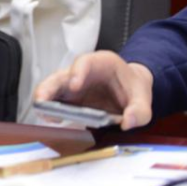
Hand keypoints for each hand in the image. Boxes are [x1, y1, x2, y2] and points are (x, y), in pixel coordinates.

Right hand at [33, 51, 154, 130]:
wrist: (130, 90)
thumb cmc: (133, 89)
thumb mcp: (143, 99)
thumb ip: (139, 111)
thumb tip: (127, 123)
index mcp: (101, 63)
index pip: (85, 62)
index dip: (77, 72)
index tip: (74, 86)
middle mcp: (81, 72)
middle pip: (59, 76)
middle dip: (48, 88)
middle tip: (43, 101)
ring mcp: (71, 85)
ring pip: (50, 88)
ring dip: (43, 100)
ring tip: (44, 115)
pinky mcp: (67, 98)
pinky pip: (53, 101)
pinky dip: (48, 110)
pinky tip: (49, 120)